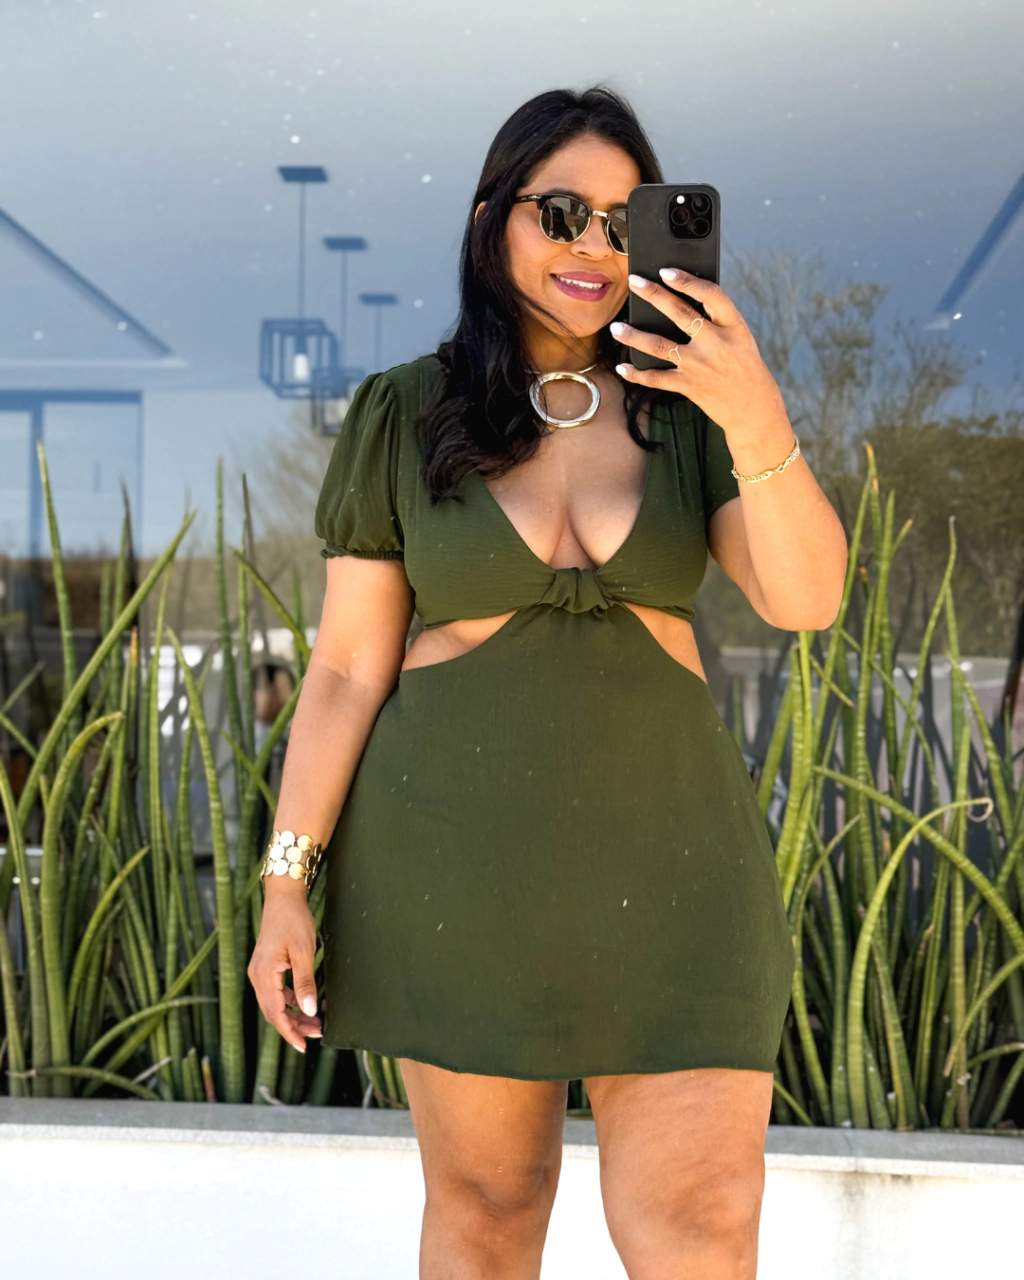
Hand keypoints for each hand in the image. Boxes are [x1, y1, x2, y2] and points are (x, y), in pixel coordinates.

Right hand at [247, 879, 322, 1052]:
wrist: (283, 898)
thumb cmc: (294, 920)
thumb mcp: (304, 952)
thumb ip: (305, 982)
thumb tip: (309, 1011)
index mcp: (264, 975)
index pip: (276, 1014)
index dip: (290, 1033)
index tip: (304, 1046)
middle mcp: (257, 976)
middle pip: (273, 1012)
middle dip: (294, 1026)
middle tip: (316, 1034)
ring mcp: (259, 972)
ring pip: (274, 1004)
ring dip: (292, 1015)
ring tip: (314, 1023)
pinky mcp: (265, 967)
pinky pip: (275, 992)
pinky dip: (289, 1002)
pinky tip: (304, 1004)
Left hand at [610, 270, 788, 446]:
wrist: (753, 409)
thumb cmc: (744, 366)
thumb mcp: (740, 338)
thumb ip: (715, 320)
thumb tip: (677, 298)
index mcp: (734, 326)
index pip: (711, 295)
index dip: (687, 281)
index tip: (666, 271)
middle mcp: (717, 344)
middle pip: (680, 313)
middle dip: (654, 294)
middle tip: (634, 281)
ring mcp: (700, 366)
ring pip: (660, 346)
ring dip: (634, 336)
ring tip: (615, 328)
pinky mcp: (689, 386)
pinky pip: (656, 378)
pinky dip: (637, 374)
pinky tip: (622, 367)